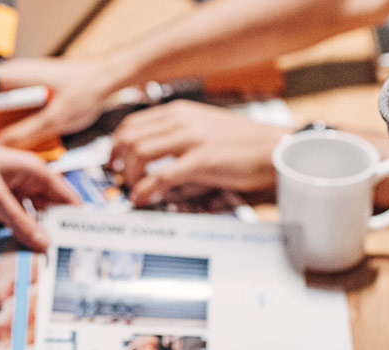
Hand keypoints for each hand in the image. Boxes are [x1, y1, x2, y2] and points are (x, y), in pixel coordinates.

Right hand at [0, 58, 120, 148]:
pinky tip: (14, 145)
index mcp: (15, 75)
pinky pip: (8, 115)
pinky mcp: (28, 100)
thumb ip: (25, 134)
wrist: (107, 80)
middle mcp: (13, 80)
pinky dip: (6, 130)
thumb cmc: (86, 87)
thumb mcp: (55, 117)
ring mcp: (19, 89)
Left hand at [0, 133, 78, 251]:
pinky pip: (11, 220)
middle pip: (48, 208)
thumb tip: (44, 241)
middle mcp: (23, 179)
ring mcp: (8, 191)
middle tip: (60, 253)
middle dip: (53, 228)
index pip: (64, 194)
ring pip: (29, 216)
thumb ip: (20, 222)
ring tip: (40, 255)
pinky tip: (17, 248)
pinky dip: (14, 233)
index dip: (74, 215)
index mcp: (32, 169)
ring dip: (32, 233)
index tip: (83, 236)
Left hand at [109, 100, 286, 205]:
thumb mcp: (204, 130)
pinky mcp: (202, 160)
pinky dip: (145, 190)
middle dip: (118, 159)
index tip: (114, 160)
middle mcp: (182, 120)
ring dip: (130, 174)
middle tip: (118, 177)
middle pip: (130, 136)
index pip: (133, 123)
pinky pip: (161, 175)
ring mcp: (192, 138)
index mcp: (180, 111)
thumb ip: (176, 140)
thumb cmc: (242, 143)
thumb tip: (151, 162)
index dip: (116, 144)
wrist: (275, 148)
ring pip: (140, 152)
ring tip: (133, 188)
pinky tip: (141, 199)